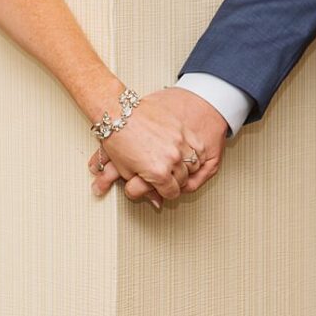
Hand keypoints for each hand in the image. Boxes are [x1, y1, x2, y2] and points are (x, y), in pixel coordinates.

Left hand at [88, 87, 227, 206]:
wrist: (119, 113)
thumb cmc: (118, 139)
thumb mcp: (126, 171)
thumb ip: (143, 188)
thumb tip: (155, 202)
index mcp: (158, 173)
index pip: (171, 192)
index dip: (166, 193)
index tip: (162, 189)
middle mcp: (172, 159)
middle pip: (183, 179)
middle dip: (175, 180)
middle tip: (166, 176)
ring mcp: (180, 143)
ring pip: (193, 164)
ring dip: (185, 167)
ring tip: (175, 164)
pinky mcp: (182, 129)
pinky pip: (197, 147)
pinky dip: (193, 152)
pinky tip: (185, 152)